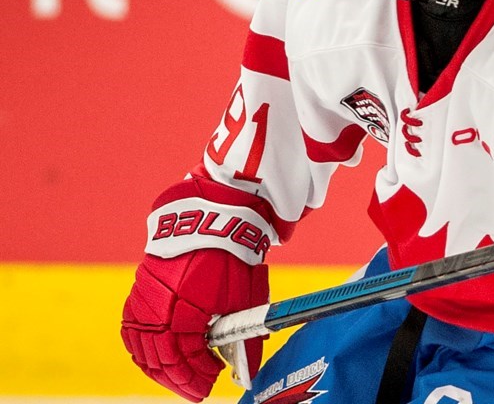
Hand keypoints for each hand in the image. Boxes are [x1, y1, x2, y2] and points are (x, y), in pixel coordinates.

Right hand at [120, 249, 268, 401]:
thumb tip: (248, 371)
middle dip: (180, 379)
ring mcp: (144, 300)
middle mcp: (157, 309)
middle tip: (197, 389)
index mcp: (183, 312)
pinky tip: (158, 356)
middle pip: (160, 359)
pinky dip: (143, 348)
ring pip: (142, 349)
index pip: (184, 359)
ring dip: (160, 368)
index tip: (212, 381)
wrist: (212, 218)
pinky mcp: (139, 291)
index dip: (198, 375)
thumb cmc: (231, 256)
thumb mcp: (244, 299)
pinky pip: (133, 329)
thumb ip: (244, 338)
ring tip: (180, 377)